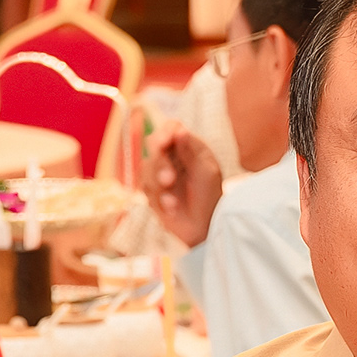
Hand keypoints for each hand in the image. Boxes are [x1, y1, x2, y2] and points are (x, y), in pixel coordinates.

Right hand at [145, 120, 226, 250]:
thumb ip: (190, 151)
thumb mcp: (207, 172)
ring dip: (157, 183)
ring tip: (172, 200)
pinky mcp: (151, 190)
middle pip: (153, 144)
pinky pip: (145, 187)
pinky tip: (172, 208)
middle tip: (169, 180)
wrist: (205, 228)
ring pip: (145, 166)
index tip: (165, 142)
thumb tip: (179, 129)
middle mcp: (171, 155)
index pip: (170, 128)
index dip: (165, 132)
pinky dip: (159, 198)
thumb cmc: (211, 197)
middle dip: (159, 162)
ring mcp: (159, 172)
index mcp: (188, 146)